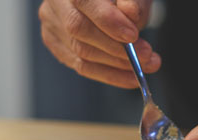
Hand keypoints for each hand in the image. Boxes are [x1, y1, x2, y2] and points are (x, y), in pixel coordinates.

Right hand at [38, 0, 160, 87]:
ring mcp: (51, 24)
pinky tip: (127, 75)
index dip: (108, 22)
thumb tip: (130, 13)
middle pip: (79, 31)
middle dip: (116, 49)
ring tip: (145, 66)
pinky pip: (80, 65)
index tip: (132, 36)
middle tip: (145, 56)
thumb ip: (133, 2)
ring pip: (80, 53)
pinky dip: (108, 74)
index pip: (84, 2)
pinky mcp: (55, 43)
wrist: (105, 2)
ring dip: (116, 65)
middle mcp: (55, 3)